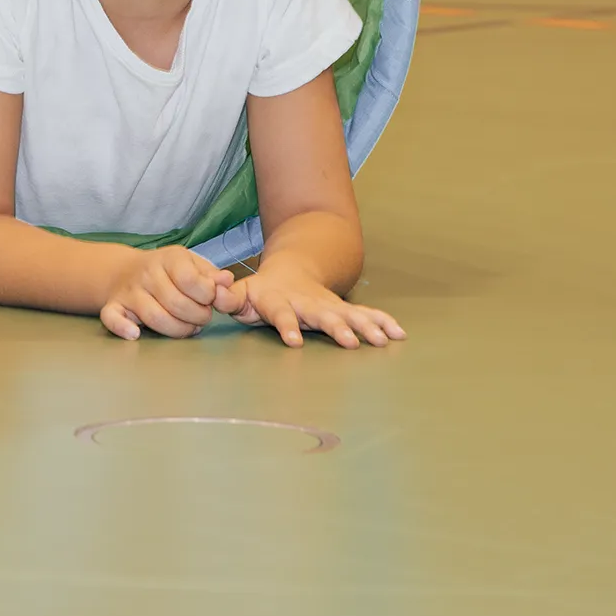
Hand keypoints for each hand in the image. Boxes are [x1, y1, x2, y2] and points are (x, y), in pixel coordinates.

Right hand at [99, 246, 233, 340]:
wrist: (126, 271)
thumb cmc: (169, 271)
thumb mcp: (193, 264)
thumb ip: (211, 275)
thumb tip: (227, 281)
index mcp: (168, 259)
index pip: (190, 280)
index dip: (207, 296)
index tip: (210, 299)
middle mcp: (146, 273)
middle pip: (176, 304)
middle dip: (198, 317)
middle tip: (202, 318)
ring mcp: (129, 291)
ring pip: (155, 317)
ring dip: (178, 330)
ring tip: (187, 327)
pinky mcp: (113, 305)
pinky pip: (112, 318)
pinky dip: (122, 327)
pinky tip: (135, 334)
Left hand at [217, 266, 404, 348]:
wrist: (290, 272)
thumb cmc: (259, 292)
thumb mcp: (239, 293)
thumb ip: (228, 297)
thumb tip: (215, 295)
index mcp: (279, 300)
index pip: (281, 313)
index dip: (287, 325)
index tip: (294, 341)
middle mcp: (307, 303)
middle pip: (322, 315)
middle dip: (336, 328)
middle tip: (349, 342)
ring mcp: (328, 305)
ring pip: (349, 314)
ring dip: (365, 326)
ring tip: (382, 341)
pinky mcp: (344, 309)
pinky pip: (366, 315)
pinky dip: (382, 322)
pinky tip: (399, 333)